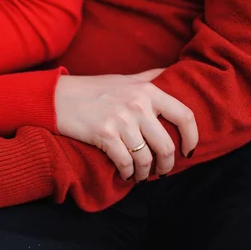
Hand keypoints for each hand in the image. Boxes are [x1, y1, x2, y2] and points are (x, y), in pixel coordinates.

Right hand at [55, 70, 197, 180]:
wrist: (58, 97)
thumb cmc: (93, 89)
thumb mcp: (125, 78)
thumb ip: (150, 77)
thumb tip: (175, 73)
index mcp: (147, 90)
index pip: (184, 115)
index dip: (192, 137)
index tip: (189, 151)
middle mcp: (137, 104)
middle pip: (166, 145)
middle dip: (167, 165)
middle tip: (163, 171)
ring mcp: (120, 120)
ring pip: (145, 158)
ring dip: (146, 173)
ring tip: (142, 176)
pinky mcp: (104, 134)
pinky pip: (125, 162)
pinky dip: (128, 174)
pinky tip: (126, 175)